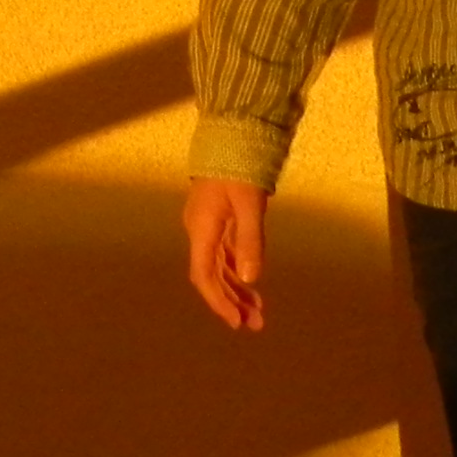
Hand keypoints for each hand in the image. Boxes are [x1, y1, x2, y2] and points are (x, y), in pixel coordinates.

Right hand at [185, 179, 270, 330]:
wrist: (231, 132)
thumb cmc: (239, 166)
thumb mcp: (249, 204)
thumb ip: (250, 240)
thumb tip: (251, 278)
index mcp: (202, 229)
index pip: (204, 276)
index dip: (219, 302)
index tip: (236, 321)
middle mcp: (199, 230)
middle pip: (212, 276)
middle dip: (231, 301)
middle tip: (255, 324)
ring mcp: (207, 224)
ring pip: (218, 266)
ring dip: (235, 289)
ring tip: (256, 311)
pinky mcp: (217, 218)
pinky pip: (223, 253)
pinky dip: (236, 271)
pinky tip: (249, 283)